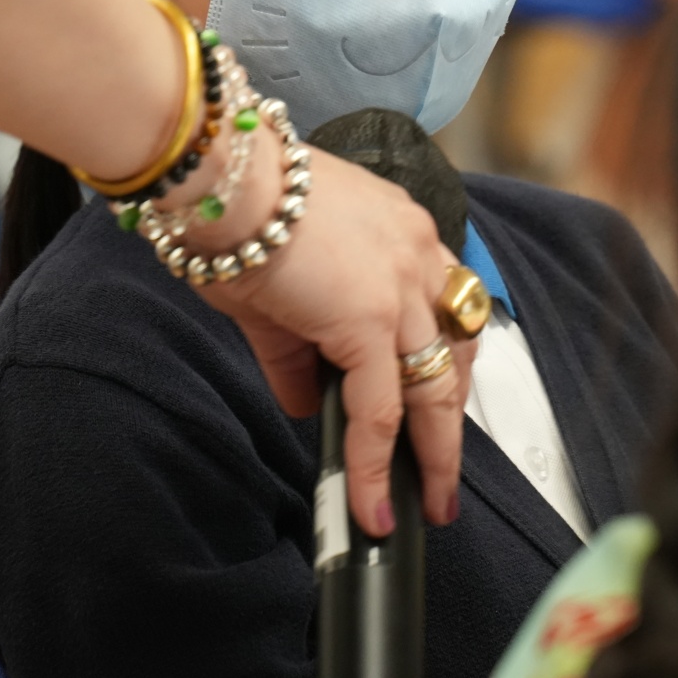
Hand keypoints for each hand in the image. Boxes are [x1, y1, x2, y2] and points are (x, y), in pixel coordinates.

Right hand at [189, 144, 473, 533]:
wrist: (219, 177)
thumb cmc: (237, 209)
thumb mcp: (279, 281)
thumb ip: (299, 349)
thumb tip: (305, 401)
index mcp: (402, 232)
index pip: (446, 310)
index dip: (446, 366)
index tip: (439, 408)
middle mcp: (416, 255)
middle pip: (457, 355)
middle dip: (452, 423)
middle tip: (446, 476)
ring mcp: (399, 288)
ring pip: (435, 388)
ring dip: (434, 453)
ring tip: (429, 500)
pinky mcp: (370, 320)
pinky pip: (380, 410)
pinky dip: (374, 462)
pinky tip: (369, 500)